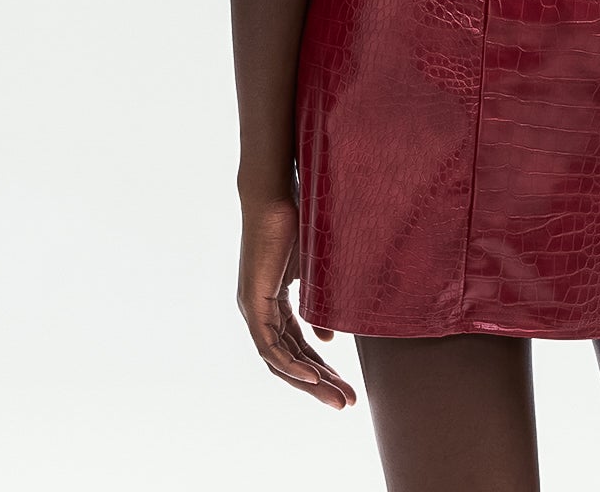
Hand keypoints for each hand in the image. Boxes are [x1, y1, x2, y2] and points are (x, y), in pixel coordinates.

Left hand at [237, 193, 357, 408]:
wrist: (276, 195)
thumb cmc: (296, 222)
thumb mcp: (314, 273)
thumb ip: (319, 305)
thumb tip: (327, 338)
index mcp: (274, 303)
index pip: (297, 347)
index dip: (321, 368)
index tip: (346, 386)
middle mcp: (261, 311)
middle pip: (289, 360)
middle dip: (320, 384)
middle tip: (347, 403)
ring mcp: (254, 309)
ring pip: (280, 359)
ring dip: (309, 381)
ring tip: (337, 398)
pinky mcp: (252, 303)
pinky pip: (269, 346)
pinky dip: (291, 364)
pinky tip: (312, 377)